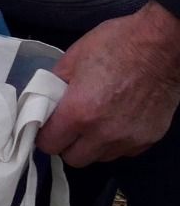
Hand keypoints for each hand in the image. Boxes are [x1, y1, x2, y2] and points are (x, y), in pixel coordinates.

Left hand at [36, 3, 179, 166]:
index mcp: (79, 113)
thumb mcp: (73, 58)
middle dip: (66, 144)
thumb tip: (46, 100)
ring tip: (93, 122)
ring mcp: (129, 140)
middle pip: (74, 159)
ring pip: (100, 157)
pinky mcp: (148, 140)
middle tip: (67, 126)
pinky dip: (114, 142)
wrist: (160, 47)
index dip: (44, 135)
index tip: (45, 126)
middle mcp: (103, 134)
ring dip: (91, 145)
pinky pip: (123, 151)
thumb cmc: (115, 46)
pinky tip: (115, 121)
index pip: (50, 144)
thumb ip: (55, 84)